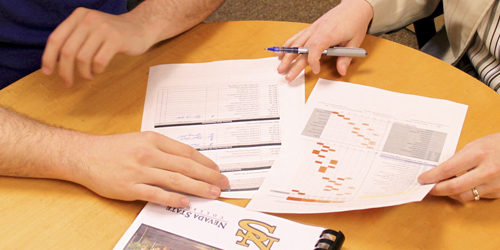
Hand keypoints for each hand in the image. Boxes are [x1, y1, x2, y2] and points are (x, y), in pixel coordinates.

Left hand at [41, 7, 155, 86]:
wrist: (141, 27)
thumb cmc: (113, 33)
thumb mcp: (90, 28)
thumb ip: (74, 38)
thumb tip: (55, 61)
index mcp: (78, 16)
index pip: (56, 39)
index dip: (48, 58)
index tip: (47, 72)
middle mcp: (88, 20)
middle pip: (67, 51)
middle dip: (65, 71)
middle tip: (67, 82)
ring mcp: (103, 29)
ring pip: (82, 58)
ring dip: (82, 73)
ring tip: (88, 76)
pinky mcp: (116, 39)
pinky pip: (99, 61)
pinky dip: (96, 71)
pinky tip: (98, 71)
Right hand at [70, 131, 229, 206]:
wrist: (85, 156)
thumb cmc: (113, 148)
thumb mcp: (140, 139)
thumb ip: (163, 148)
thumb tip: (187, 160)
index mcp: (153, 140)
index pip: (187, 152)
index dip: (205, 162)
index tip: (217, 170)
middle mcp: (149, 154)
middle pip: (186, 166)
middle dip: (208, 176)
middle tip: (223, 183)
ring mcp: (139, 171)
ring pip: (176, 180)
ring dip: (198, 187)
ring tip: (212, 193)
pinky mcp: (130, 187)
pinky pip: (156, 194)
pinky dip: (173, 198)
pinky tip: (186, 202)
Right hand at [277, 0, 372, 80]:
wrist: (354, 7)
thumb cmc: (355, 22)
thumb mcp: (355, 42)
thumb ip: (345, 58)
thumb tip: (341, 71)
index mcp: (328, 34)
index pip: (316, 48)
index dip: (313, 61)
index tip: (315, 70)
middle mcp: (318, 30)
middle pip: (302, 48)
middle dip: (293, 63)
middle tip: (287, 75)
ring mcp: (313, 28)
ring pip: (297, 42)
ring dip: (287, 55)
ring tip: (280, 66)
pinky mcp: (312, 27)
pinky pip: (297, 36)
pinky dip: (289, 43)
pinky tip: (282, 51)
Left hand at [418, 133, 499, 201]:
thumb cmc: (495, 144)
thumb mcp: (474, 146)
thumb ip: (458, 159)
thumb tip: (439, 171)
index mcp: (478, 155)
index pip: (448, 169)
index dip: (432, 176)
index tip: (422, 179)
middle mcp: (487, 171)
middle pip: (454, 187)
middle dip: (437, 190)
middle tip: (427, 188)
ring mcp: (494, 184)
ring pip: (465, 196)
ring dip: (450, 194)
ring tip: (442, 188)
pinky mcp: (499, 192)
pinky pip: (477, 197)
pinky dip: (466, 193)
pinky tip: (461, 187)